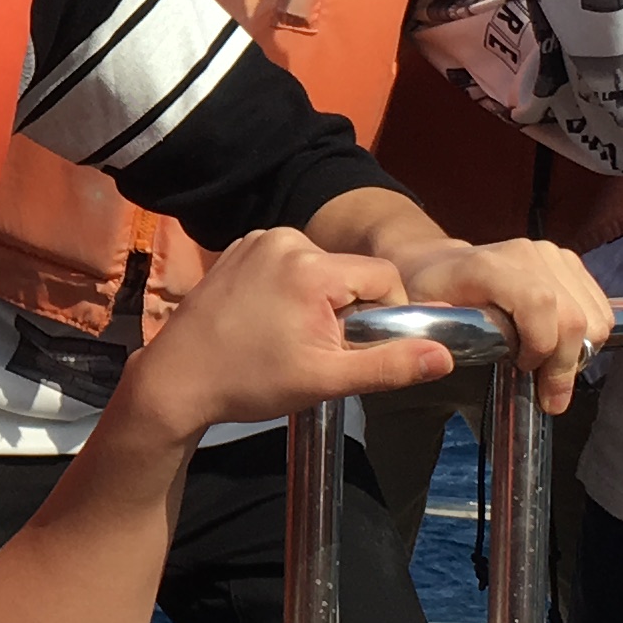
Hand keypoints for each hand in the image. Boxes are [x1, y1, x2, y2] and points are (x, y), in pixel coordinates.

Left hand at [115, 230, 458, 441]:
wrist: (178, 379)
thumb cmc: (248, 382)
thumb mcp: (326, 380)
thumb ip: (389, 365)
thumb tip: (444, 355)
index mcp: (311, 266)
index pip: (382, 277)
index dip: (385, 314)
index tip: (358, 347)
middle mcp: (286, 239)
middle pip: (350, 271)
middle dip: (347, 310)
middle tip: (314, 349)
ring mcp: (259, 239)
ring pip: (321, 268)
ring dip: (319, 300)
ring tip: (286, 337)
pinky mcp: (240, 247)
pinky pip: (290, 262)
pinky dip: (291, 289)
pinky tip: (268, 321)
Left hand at [388, 231, 611, 414]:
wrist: (439, 261)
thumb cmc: (429, 293)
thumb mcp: (419, 315)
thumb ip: (436, 333)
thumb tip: (448, 354)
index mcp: (489, 266)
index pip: (540, 303)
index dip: (542, 345)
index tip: (526, 371)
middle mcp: (528, 254)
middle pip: (573, 316)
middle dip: (564, 365)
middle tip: (548, 395)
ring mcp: (552, 255)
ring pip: (594, 316)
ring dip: (578, 353)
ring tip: (549, 369)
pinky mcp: (569, 262)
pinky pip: (600, 308)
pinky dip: (587, 337)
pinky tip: (559, 347)